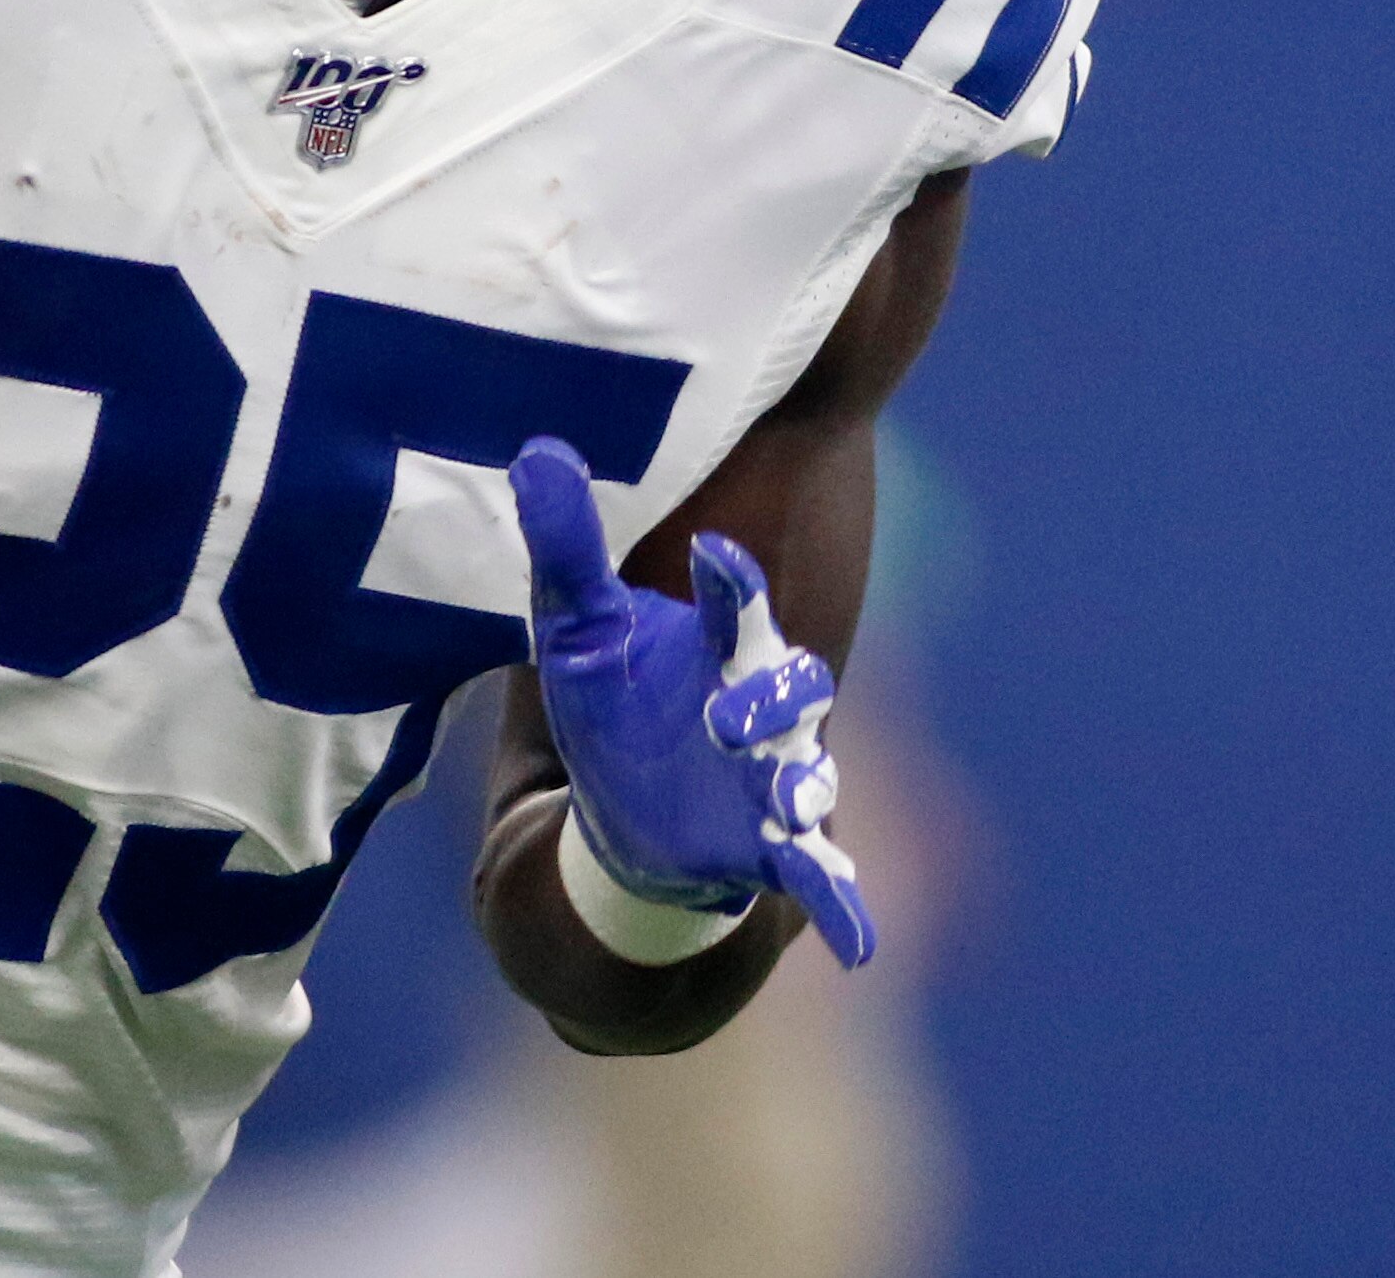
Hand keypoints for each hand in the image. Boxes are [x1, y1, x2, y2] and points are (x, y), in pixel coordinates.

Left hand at [511, 436, 874, 967]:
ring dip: (801, 787)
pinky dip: (844, 902)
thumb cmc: (616, 701)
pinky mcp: (772, 847)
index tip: (714, 554)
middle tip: (727, 715)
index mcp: (717, 646)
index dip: (732, 581)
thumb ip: (568, 546)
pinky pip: (820, 872)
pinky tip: (858, 943)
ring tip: (790, 803)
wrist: (633, 816)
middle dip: (770, 698)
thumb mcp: (579, 628)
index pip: (736, 602)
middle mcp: (759, 705)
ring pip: (807, 773)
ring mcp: (774, 778)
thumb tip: (536, 452)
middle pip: (793, 685)